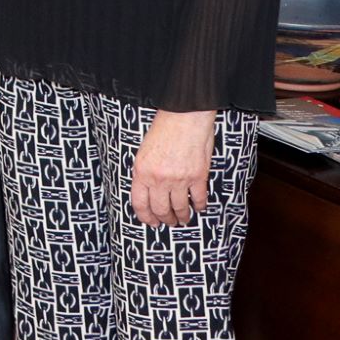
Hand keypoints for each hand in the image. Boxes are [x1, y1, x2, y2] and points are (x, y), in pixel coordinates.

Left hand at [130, 108, 216, 226]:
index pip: (140, 203)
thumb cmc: (163, 129)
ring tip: (183, 218)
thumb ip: (145, 172)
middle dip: (165, 219)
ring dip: (182, 216)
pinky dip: (199, 205)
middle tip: (169, 222)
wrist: (184, 117)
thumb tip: (148, 189)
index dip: (145, 216)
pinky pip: (198, 198)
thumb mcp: (144, 151)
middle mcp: (159, 179)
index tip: (150, 222)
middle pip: (160, 209)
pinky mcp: (198, 177)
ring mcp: (179, 179)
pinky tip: (199, 207)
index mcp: (141, 172)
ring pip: (180, 207)